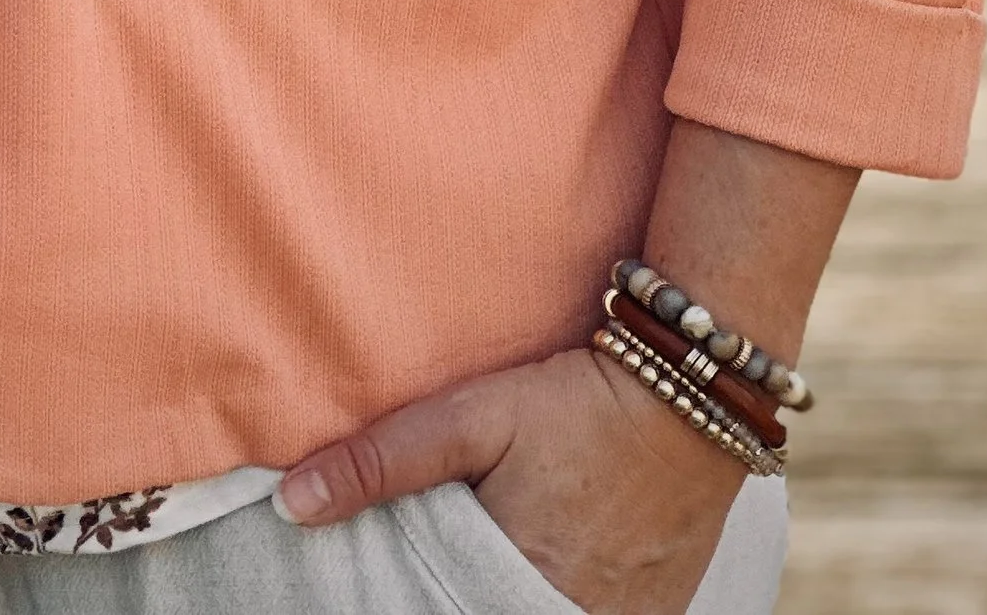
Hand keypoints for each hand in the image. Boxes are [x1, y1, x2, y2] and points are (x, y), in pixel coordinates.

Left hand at [275, 344, 744, 614]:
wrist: (693, 393)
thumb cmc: (578, 401)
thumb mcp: (477, 417)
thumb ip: (385, 462)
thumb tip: (292, 503)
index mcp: (517, 592)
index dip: (412, 606)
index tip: (391, 591)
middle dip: (459, 599)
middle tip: (447, 570)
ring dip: (505, 600)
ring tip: (488, 567)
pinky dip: (560, 600)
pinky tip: (543, 571)